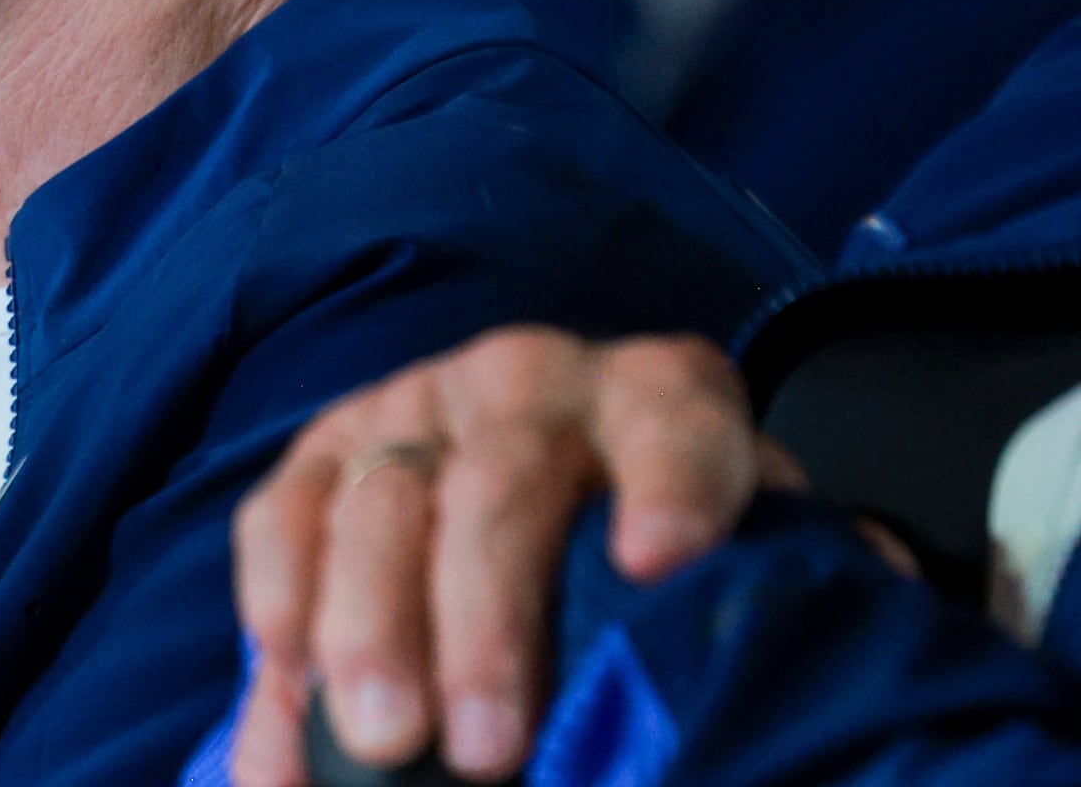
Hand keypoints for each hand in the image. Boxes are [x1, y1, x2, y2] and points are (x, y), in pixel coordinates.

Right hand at [229, 326, 801, 785]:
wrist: (566, 487)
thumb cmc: (674, 551)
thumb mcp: (748, 553)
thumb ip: (786, 583)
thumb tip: (856, 630)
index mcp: (657, 397)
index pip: (675, 420)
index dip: (670, 482)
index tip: (657, 565)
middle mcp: (524, 383)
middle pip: (498, 482)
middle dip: (482, 618)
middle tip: (479, 750)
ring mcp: (409, 410)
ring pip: (374, 504)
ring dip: (365, 633)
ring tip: (377, 749)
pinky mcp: (321, 456)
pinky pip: (280, 519)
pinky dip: (276, 613)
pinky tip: (289, 702)